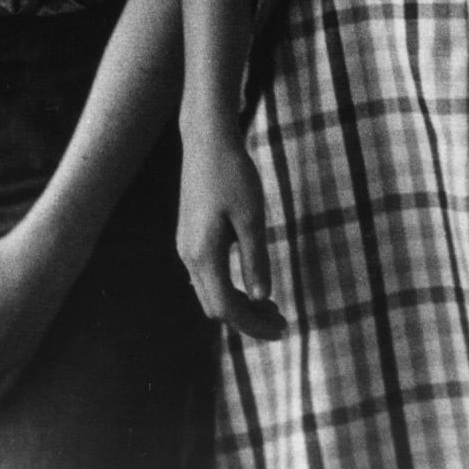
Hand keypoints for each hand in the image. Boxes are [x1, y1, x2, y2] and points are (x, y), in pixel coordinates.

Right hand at [178, 131, 284, 340]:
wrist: (207, 140)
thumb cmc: (233, 173)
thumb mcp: (251, 217)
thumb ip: (255, 259)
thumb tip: (261, 297)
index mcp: (203, 255)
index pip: (227, 308)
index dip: (254, 325)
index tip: (282, 329)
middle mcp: (189, 257)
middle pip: (215, 307)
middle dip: (247, 320)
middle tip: (282, 320)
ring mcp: (186, 247)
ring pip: (209, 293)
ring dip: (238, 305)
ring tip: (271, 306)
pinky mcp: (189, 237)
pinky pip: (207, 277)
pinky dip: (229, 288)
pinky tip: (250, 282)